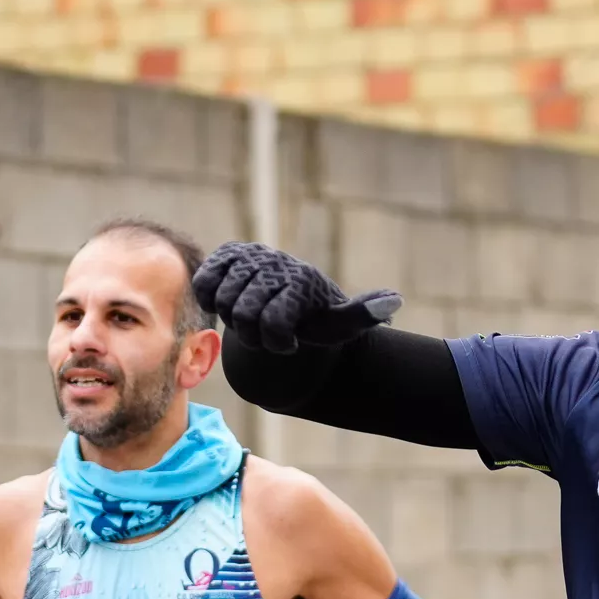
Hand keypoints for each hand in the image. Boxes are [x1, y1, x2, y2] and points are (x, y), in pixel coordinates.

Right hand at [191, 242, 401, 354]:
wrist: (292, 298)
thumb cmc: (314, 318)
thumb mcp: (339, 324)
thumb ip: (363, 315)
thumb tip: (395, 301)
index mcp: (301, 281)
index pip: (273, 325)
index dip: (276, 345)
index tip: (290, 344)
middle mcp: (275, 263)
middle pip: (242, 316)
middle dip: (252, 336)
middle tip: (265, 335)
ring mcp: (249, 256)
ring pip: (221, 301)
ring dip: (232, 321)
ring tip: (251, 318)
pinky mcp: (227, 254)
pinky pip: (203, 281)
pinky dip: (209, 299)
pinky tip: (227, 304)